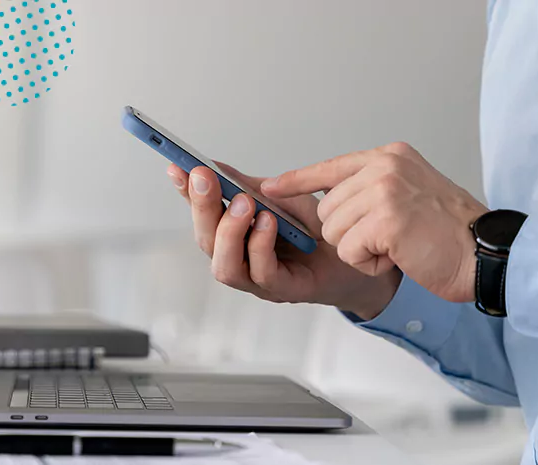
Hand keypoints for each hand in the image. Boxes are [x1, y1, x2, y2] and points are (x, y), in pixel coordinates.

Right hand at [166, 162, 401, 319]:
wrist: (361, 255)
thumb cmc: (320, 231)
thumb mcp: (284, 198)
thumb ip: (250, 186)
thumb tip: (215, 166)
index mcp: (235, 235)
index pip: (201, 213)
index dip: (185, 192)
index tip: (176, 166)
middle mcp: (240, 259)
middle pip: (205, 240)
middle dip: (201, 206)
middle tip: (204, 177)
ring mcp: (258, 279)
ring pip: (224, 265)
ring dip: (229, 231)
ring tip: (244, 204)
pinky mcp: (283, 290)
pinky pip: (261, 273)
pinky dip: (259, 245)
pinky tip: (268, 222)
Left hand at [261, 142, 487, 302]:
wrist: (486, 253)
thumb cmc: (449, 232)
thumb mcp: (409, 192)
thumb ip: (372, 187)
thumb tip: (328, 198)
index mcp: (389, 156)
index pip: (330, 167)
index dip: (298, 181)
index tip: (270, 187)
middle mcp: (384, 166)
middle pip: (326, 208)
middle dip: (347, 233)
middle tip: (388, 237)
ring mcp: (384, 190)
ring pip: (333, 230)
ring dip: (359, 249)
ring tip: (396, 245)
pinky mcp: (385, 219)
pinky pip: (347, 250)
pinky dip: (368, 263)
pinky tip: (397, 256)